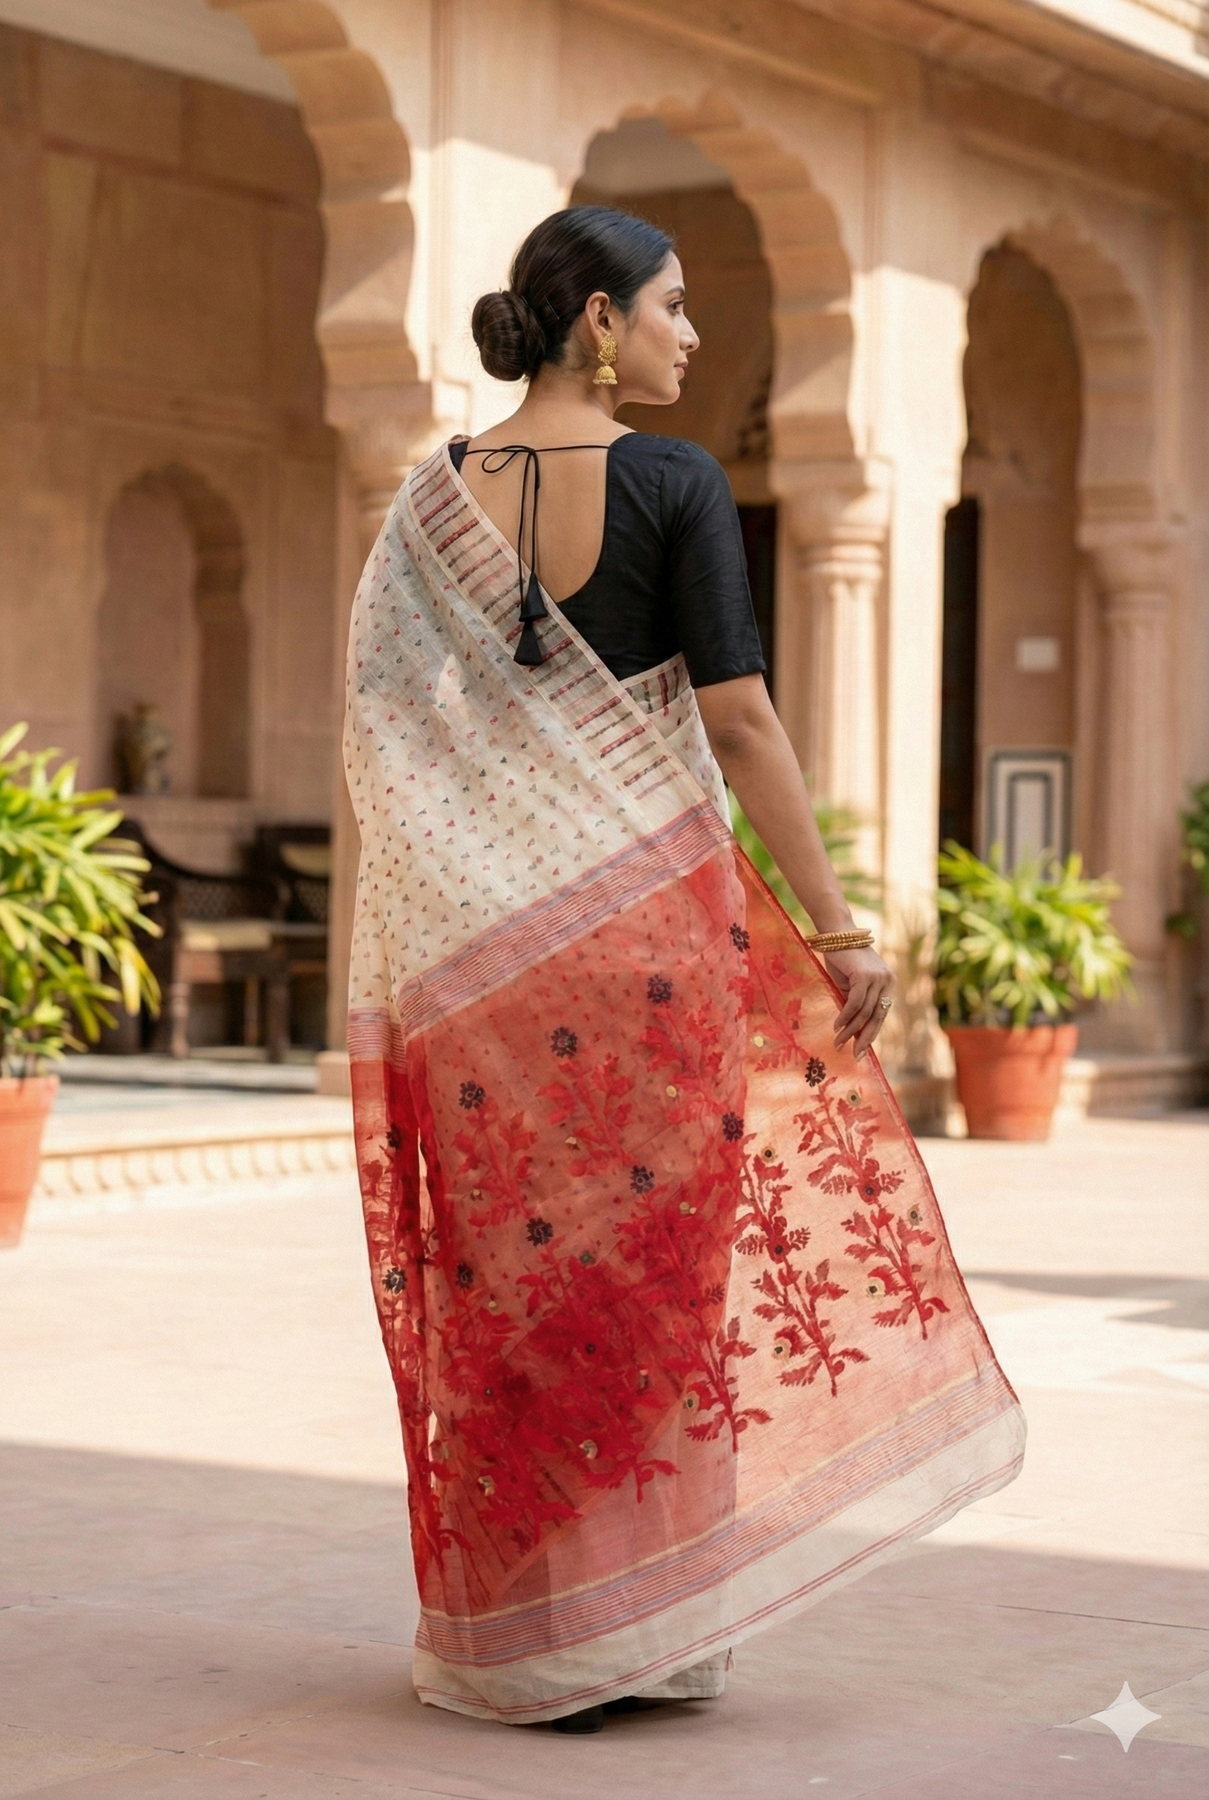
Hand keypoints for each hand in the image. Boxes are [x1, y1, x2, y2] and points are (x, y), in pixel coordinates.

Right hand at [823, 946, 893, 1060]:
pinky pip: (855, 1003)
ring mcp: (878, 978)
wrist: (836, 933)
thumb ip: (855, 1003)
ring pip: (865, 1012)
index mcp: (887, 984)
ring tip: (838, 1042)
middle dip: (865, 1038)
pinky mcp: (865, 976)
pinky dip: (845, 1016)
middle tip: (855, 1055)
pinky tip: (836, 1026)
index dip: (871, 1033)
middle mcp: (887, 981)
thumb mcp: (850, 985)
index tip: (861, 1050)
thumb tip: (851, 1030)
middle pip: (877, 1016)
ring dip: (850, 1029)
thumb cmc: (841, 959)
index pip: (881, 1014)